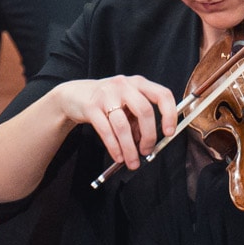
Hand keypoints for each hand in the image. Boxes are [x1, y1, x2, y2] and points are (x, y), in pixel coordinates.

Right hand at [51, 71, 184, 173]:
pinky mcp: (91, 107)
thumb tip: (147, 142)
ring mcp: (107, 95)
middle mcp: (124, 85)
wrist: (74, 95)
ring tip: (131, 161)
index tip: (169, 133)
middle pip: (144, 111)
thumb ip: (138, 119)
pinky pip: (106, 130)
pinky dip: (114, 147)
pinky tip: (118, 156)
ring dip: (129, 148)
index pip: (162, 95)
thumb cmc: (106, 100)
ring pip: (123, 125)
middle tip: (147, 151)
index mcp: (139, 83)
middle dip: (148, 136)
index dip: (169, 115)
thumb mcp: (126, 103)